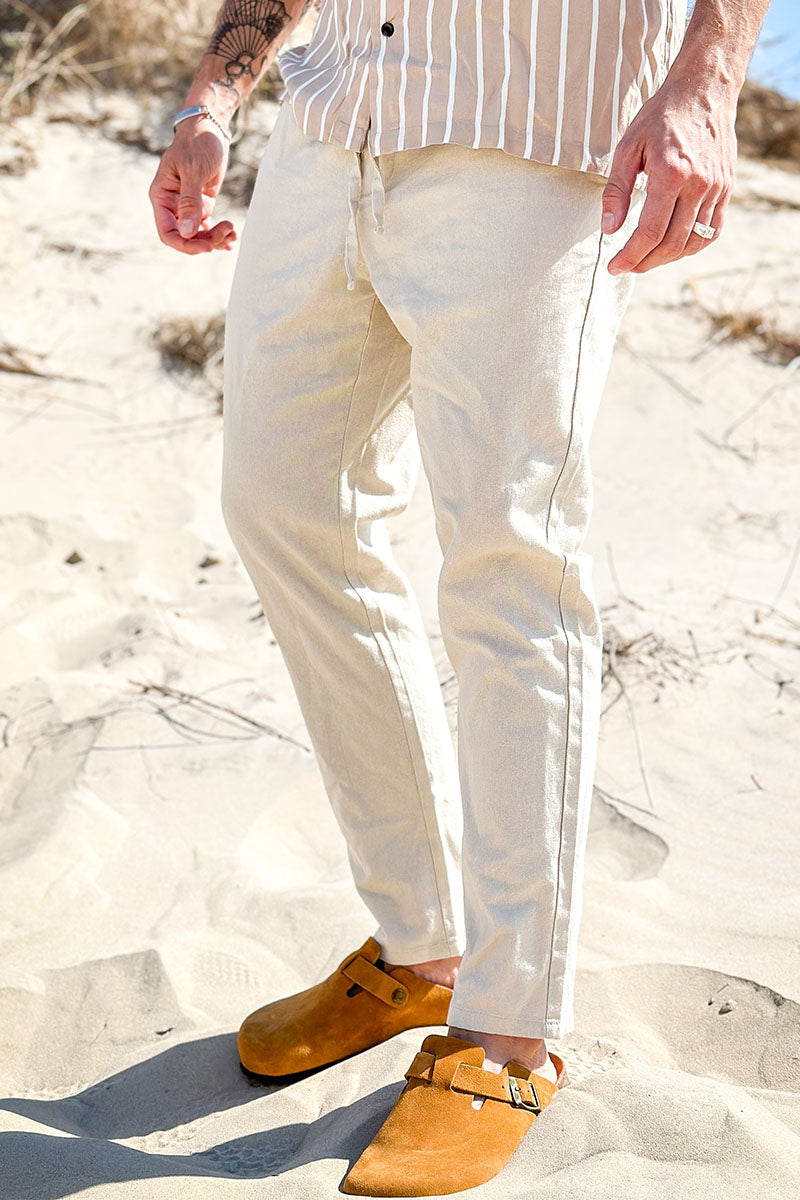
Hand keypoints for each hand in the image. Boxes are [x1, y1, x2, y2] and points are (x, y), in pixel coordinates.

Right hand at [149, 119, 236, 254]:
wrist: (209, 129)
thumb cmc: (197, 143)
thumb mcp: (193, 170)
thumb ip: (190, 202)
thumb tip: (188, 232)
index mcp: (162, 197)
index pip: (167, 232)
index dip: (185, 244)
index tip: (205, 247)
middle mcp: (171, 205)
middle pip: (186, 237)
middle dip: (206, 240)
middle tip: (227, 231)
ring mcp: (187, 207)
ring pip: (199, 236)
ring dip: (216, 238)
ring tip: (232, 231)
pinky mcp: (201, 205)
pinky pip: (208, 228)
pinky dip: (220, 234)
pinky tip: (232, 237)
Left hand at [601, 77, 736, 274]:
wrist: (704, 91)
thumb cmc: (661, 116)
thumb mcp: (628, 147)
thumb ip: (616, 190)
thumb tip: (608, 228)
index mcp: (671, 174)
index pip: (650, 232)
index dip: (630, 256)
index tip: (615, 267)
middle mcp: (698, 185)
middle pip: (671, 243)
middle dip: (645, 262)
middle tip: (627, 266)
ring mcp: (717, 188)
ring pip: (692, 242)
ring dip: (667, 258)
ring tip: (646, 258)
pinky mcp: (727, 188)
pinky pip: (712, 231)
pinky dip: (692, 246)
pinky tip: (674, 247)